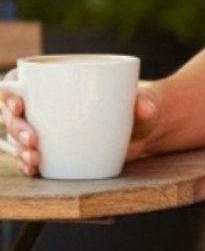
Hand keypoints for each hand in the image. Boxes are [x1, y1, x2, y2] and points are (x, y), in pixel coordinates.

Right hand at [1, 78, 162, 174]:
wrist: (146, 131)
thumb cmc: (139, 106)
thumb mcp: (144, 101)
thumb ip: (146, 101)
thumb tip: (146, 108)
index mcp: (60, 83)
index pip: (20, 82)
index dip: (11, 92)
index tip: (19, 103)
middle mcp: (47, 106)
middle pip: (15, 114)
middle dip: (17, 127)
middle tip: (33, 139)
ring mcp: (48, 131)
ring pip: (18, 139)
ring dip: (20, 150)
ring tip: (35, 159)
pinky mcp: (54, 153)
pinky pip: (31, 159)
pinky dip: (28, 165)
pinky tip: (34, 168)